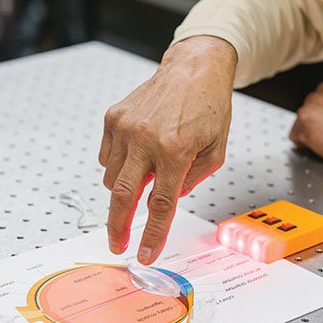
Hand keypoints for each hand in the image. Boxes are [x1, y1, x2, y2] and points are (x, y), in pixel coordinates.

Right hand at [99, 36, 235, 263]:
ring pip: (111, 178)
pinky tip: (137, 155)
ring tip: (144, 176)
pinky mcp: (113, 118)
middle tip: (117, 245)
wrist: (194, 67)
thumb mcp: (216, 150)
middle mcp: (145, 139)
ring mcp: (125, 128)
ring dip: (123, 190)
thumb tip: (168, 200)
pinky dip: (117, 166)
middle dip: (117, 227)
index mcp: (175, 150)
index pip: (160, 205)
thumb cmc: (209, 107)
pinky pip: (106, 157)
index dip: (152, 235)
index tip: (145, 254)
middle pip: (122, 196)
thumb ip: (193, 180)